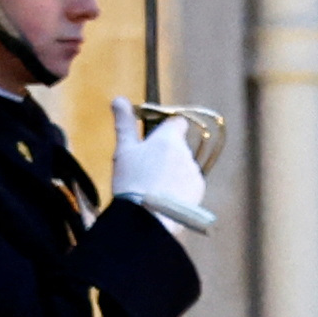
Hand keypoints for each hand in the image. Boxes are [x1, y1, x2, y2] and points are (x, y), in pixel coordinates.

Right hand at [109, 101, 213, 231]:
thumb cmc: (132, 180)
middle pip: (178, 146)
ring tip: (152, 188)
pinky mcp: (198, 191)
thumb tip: (118, 98)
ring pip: (183, 166)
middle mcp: (186, 152)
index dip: (166, 128)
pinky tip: (162, 199)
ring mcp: (194, 172)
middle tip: (145, 170)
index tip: (153, 140)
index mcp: (168, 138)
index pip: (177, 122)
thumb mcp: (123, 151)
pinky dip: (179, 189)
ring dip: (172, 172)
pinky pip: (189, 184)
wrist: (147, 218)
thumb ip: (124, 124)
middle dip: (166, 154)